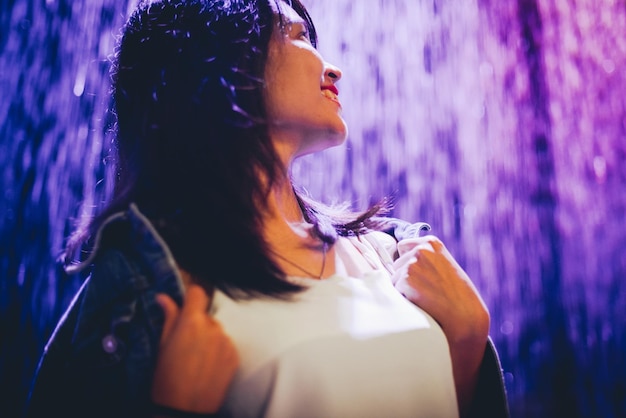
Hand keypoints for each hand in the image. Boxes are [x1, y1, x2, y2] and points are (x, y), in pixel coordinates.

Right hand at [151, 284, 238, 413]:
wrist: (184, 411)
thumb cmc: (166, 380)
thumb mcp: (162, 346)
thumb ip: (168, 317)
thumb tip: (163, 297)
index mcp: (192, 322)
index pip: (197, 293)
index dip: (190, 297)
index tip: (185, 306)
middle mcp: (213, 328)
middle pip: (206, 315)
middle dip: (196, 324)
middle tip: (184, 344)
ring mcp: (226, 342)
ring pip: (216, 330)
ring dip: (208, 338)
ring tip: (195, 359)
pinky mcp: (235, 356)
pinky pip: (226, 345)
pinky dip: (218, 351)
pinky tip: (206, 366)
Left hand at [391, 235, 488, 414]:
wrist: (464, 316)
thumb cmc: (456, 295)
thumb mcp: (444, 267)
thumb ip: (425, 260)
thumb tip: (394, 263)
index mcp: (431, 243)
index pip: (403, 246)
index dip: (408, 263)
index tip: (422, 275)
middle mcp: (421, 249)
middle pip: (397, 264)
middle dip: (406, 278)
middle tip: (428, 290)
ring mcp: (412, 263)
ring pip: (394, 278)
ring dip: (404, 289)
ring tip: (426, 296)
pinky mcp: (405, 279)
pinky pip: (394, 291)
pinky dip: (403, 299)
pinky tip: (421, 302)